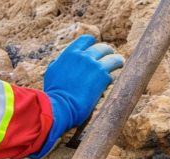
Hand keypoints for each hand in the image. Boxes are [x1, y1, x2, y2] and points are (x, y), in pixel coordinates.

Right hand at [30, 35, 124, 158]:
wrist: (59, 108)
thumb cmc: (52, 95)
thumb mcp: (51, 74)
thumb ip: (58, 63)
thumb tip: (60, 60)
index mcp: (69, 54)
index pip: (86, 40)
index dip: (92, 44)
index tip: (94, 50)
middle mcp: (83, 56)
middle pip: (102, 48)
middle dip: (107, 53)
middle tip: (109, 58)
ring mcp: (94, 65)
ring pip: (113, 58)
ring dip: (116, 61)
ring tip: (118, 65)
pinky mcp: (103, 76)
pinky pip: (113, 72)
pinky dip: (112, 76)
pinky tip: (111, 81)